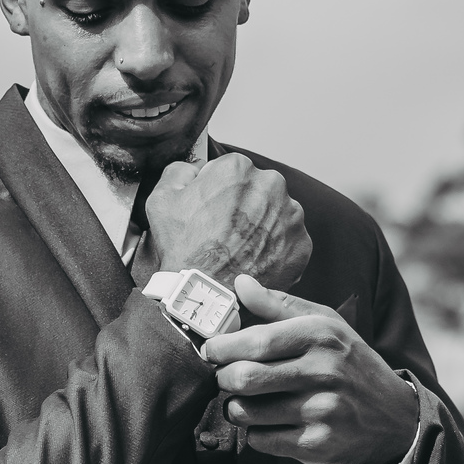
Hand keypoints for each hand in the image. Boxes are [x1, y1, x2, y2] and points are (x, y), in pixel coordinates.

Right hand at [145, 155, 311, 290]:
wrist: (206, 295)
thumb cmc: (184, 249)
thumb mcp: (162, 199)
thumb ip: (180, 171)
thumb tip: (194, 169)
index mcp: (239, 168)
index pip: (231, 171)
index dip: (218, 192)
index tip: (212, 211)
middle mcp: (271, 185)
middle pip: (258, 190)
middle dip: (245, 207)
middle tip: (225, 232)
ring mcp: (291, 216)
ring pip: (276, 215)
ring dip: (262, 227)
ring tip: (239, 250)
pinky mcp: (302, 244)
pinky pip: (288, 242)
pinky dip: (274, 250)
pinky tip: (254, 261)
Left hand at [202, 276, 419, 463]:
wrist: (393, 416)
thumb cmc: (348, 363)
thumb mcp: (325, 325)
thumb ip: (279, 305)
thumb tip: (240, 283)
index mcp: (321, 335)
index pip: (256, 341)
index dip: (222, 347)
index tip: (211, 350)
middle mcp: (323, 372)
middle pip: (244, 378)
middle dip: (223, 378)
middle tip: (225, 377)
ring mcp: (321, 411)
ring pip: (246, 412)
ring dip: (236, 407)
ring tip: (246, 401)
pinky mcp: (317, 445)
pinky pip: (260, 440)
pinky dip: (255, 432)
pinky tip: (270, 423)